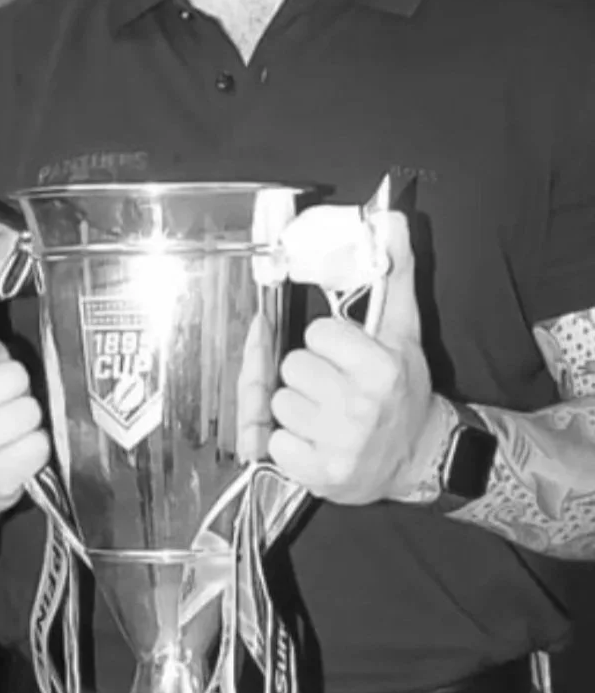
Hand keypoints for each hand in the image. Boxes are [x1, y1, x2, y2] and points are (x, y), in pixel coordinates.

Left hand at [269, 211, 447, 503]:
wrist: (419, 457)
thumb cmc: (405, 390)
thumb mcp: (404, 331)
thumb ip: (396, 272)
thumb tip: (392, 217)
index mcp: (380, 369)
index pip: (317, 334)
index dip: (327, 342)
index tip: (345, 355)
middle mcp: (359, 409)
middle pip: (293, 367)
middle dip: (309, 373)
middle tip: (334, 386)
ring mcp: (338, 445)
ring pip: (279, 404)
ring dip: (296, 408)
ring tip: (326, 413)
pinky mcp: (318, 475)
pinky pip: (273, 444)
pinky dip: (288, 443)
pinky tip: (316, 440)